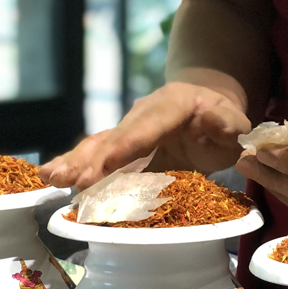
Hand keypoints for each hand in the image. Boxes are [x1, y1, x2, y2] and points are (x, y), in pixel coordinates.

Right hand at [41, 82, 250, 188]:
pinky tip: (51, 177)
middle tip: (72, 182)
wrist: (209, 109)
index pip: (147, 128)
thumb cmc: (224, 121)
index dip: (125, 147)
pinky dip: (76, 165)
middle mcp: (143, 114)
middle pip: (116, 138)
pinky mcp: (122, 145)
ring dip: (76, 162)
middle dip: (93, 161)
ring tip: (52, 179)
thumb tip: (212, 121)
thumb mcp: (235, 123)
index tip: (106, 165)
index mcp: (172, 105)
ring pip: (99, 145)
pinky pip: (97, 154)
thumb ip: (228, 124)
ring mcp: (130, 129)